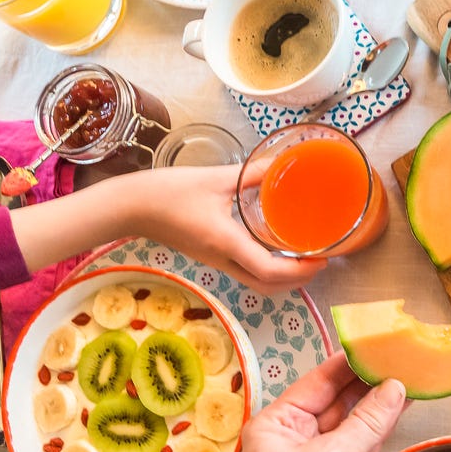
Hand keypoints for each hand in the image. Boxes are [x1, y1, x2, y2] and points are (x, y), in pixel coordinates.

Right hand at [126, 164, 325, 294]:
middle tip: (319, 262)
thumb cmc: (167, 192)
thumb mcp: (215, 178)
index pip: (270, 270)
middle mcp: (223, 259)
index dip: (300, 271)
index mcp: (227, 243)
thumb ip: (252, 172)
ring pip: (256, 283)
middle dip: (298, 281)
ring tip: (304, 257)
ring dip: (283, 278)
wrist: (128, 207)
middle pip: (267, 288)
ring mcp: (215, 261)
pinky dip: (267, 269)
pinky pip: (245, 271)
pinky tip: (276, 248)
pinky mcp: (210, 257)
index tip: (322, 259)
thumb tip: (283, 163)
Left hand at [180, 357, 406, 451]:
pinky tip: (395, 418)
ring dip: (376, 411)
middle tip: (401, 363)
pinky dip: (374, 438)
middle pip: (334, 403)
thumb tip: (396, 388)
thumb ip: (367, 421)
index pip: (318, 382)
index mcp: (276, 423)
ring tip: (407, 384)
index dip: (349, 363)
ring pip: (348, 429)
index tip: (378, 345)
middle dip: (367, 386)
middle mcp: (290, 440)